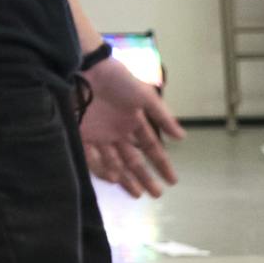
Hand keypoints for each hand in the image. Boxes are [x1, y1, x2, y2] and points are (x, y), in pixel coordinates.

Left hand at [80, 57, 185, 197]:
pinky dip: (102, 168)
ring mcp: (99, 135)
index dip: (162, 164)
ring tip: (137, 193)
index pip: (151, 148)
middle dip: (145, 177)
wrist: (87, 68)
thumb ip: (162, 117)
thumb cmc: (118, 80)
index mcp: (133, 122)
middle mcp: (117, 132)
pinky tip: (114, 178)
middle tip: (156, 195)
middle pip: (133, 160)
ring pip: (114, 162)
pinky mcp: (81, 134)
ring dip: (125, 177)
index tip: (173, 180)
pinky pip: (92, 156)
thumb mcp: (145, 96)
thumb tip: (182, 138)